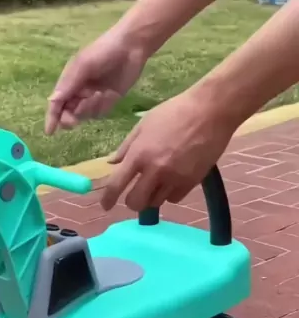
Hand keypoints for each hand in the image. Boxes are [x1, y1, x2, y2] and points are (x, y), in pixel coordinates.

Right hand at [45, 26, 146, 134]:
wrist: (131, 46)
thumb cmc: (103, 51)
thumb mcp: (83, 65)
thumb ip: (69, 84)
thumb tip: (52, 101)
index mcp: (69, 81)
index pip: (56, 103)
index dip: (52, 117)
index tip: (50, 131)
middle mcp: (79, 91)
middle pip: (68, 113)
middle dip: (70, 118)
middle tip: (74, 121)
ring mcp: (94, 96)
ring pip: (85, 115)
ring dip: (91, 108)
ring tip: (101, 93)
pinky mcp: (108, 100)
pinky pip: (101, 112)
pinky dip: (104, 106)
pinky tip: (110, 94)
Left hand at [102, 86, 236, 211]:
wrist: (211, 111)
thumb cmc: (175, 112)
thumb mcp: (144, 124)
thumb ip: (126, 146)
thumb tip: (111, 163)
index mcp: (139, 154)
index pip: (117, 185)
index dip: (108, 199)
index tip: (105, 206)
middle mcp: (155, 170)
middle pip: (136, 202)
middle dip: (132, 202)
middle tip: (135, 195)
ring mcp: (174, 178)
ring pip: (156, 202)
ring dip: (152, 196)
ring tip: (156, 183)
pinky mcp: (192, 182)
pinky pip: (174, 198)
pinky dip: (170, 193)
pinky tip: (172, 180)